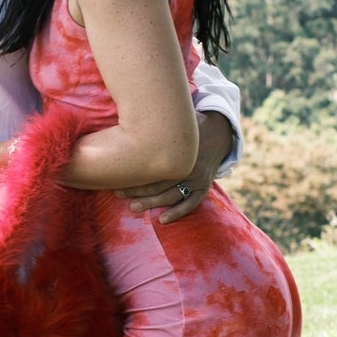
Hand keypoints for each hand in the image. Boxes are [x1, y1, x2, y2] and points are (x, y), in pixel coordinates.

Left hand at [117, 111, 231, 223]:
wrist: (220, 132)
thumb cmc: (190, 126)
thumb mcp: (176, 120)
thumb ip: (157, 123)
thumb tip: (131, 115)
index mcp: (180, 151)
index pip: (153, 167)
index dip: (134, 174)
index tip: (116, 177)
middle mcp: (188, 166)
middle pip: (159, 182)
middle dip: (136, 190)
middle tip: (118, 194)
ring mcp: (198, 178)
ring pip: (172, 195)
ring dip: (152, 203)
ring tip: (133, 207)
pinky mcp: (204, 187)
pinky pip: (191, 203)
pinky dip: (177, 212)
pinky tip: (162, 220)